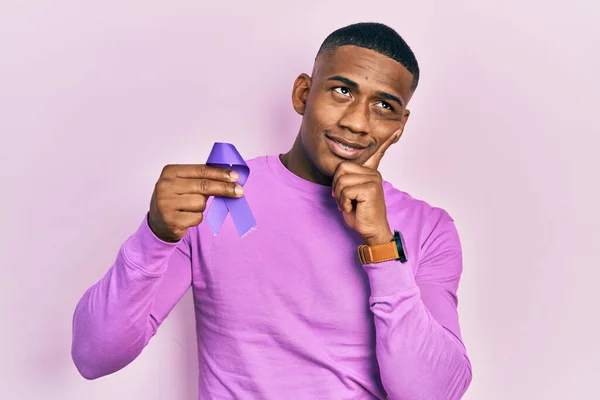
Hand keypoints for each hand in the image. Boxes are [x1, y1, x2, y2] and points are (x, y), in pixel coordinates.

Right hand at [148, 164, 243, 241]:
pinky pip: (197, 217)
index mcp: (170, 172)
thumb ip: (201, 179)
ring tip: (190, 208)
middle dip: (224, 188)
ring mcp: (166, 203)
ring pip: (201, 203)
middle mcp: (165, 186)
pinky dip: (196, 218)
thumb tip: (229, 178)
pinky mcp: (171, 220)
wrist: (158, 223)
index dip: (220, 173)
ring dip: (201, 207)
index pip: (200, 170)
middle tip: (239, 191)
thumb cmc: (175, 200)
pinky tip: (186, 217)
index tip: (235, 177)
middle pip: (203, 186)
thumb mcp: (183, 184)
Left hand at [331, 130, 400, 245]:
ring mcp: (373, 180)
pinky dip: (344, 203)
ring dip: (340, 197)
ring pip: (342, 180)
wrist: (372, 231)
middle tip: (343, 201)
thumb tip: (333, 171)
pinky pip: (346, 191)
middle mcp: (373, 174)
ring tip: (347, 205)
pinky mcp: (371, 190)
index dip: (336, 181)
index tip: (341, 195)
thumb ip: (344, 180)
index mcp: (369, 172)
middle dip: (336, 187)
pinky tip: (352, 209)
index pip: (343, 165)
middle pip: (341, 169)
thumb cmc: (360, 214)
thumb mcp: (350, 193)